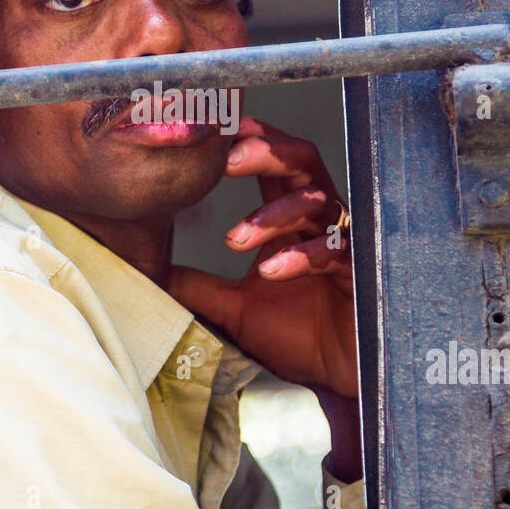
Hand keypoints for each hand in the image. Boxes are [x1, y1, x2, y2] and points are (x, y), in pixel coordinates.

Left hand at [168, 117, 358, 398]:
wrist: (341, 378)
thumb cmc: (300, 336)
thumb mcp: (235, 310)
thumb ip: (198, 287)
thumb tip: (149, 273)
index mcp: (290, 221)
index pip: (271, 166)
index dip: (248, 140)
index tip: (212, 130)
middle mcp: (318, 222)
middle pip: (301, 162)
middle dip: (267, 151)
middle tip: (228, 156)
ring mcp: (342, 243)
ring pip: (316, 202)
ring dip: (274, 215)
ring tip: (236, 237)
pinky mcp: (360, 273)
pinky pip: (334, 252)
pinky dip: (300, 257)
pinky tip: (270, 270)